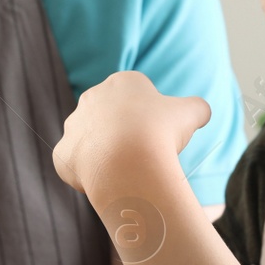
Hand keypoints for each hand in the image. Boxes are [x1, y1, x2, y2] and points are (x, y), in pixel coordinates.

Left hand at [54, 71, 210, 196]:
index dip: (152, 117)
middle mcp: (92, 97)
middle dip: (126, 133)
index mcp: (122, 83)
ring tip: (125, 169)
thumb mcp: (191, 113)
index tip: (160, 134)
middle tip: (145, 153)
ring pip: (93, 140)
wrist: (127, 161)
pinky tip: (107, 181)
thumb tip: (201, 111)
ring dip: (106, 152)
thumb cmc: (159, 132)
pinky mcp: (63, 153)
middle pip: (112, 118)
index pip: (138, 97)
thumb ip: (197, 108)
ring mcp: (74, 125)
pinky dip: (89, 174)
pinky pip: (75, 164)